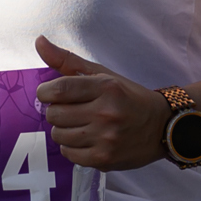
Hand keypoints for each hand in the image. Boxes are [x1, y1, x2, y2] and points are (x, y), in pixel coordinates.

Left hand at [34, 35, 168, 170]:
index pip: (59, 90)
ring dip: (63, 129)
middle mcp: (106, 113)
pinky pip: (68, 154)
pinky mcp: (104, 159)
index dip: (45, 92)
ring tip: (79, 124)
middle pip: (54, 114)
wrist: (161, 126)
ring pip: (58, 135)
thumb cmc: (128, 97)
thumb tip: (39, 41)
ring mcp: (106, 138)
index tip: (49, 93)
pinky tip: (85, 139)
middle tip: (71, 109)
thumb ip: (68, 60)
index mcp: (106, 87)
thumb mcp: (103, 74)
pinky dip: (71, 147)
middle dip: (56, 111)